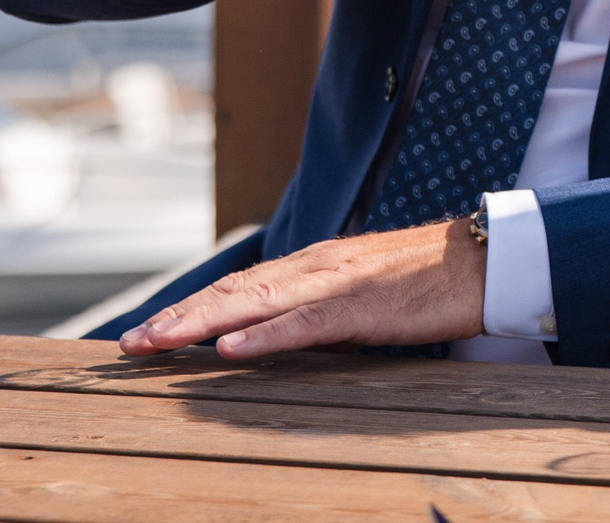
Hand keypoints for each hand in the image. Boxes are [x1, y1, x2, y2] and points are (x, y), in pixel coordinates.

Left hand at [119, 220, 486, 359]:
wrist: (483, 261)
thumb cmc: (426, 283)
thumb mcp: (359, 296)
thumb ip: (317, 311)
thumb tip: (275, 339)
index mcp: (313, 266)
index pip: (237, 289)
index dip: (187, 310)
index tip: (144, 334)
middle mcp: (314, 267)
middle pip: (232, 294)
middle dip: (176, 320)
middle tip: (127, 346)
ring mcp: (336, 284)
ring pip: (254, 305)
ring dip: (199, 325)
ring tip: (157, 345)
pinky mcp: (363, 306)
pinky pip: (305, 323)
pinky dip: (263, 336)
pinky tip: (229, 348)